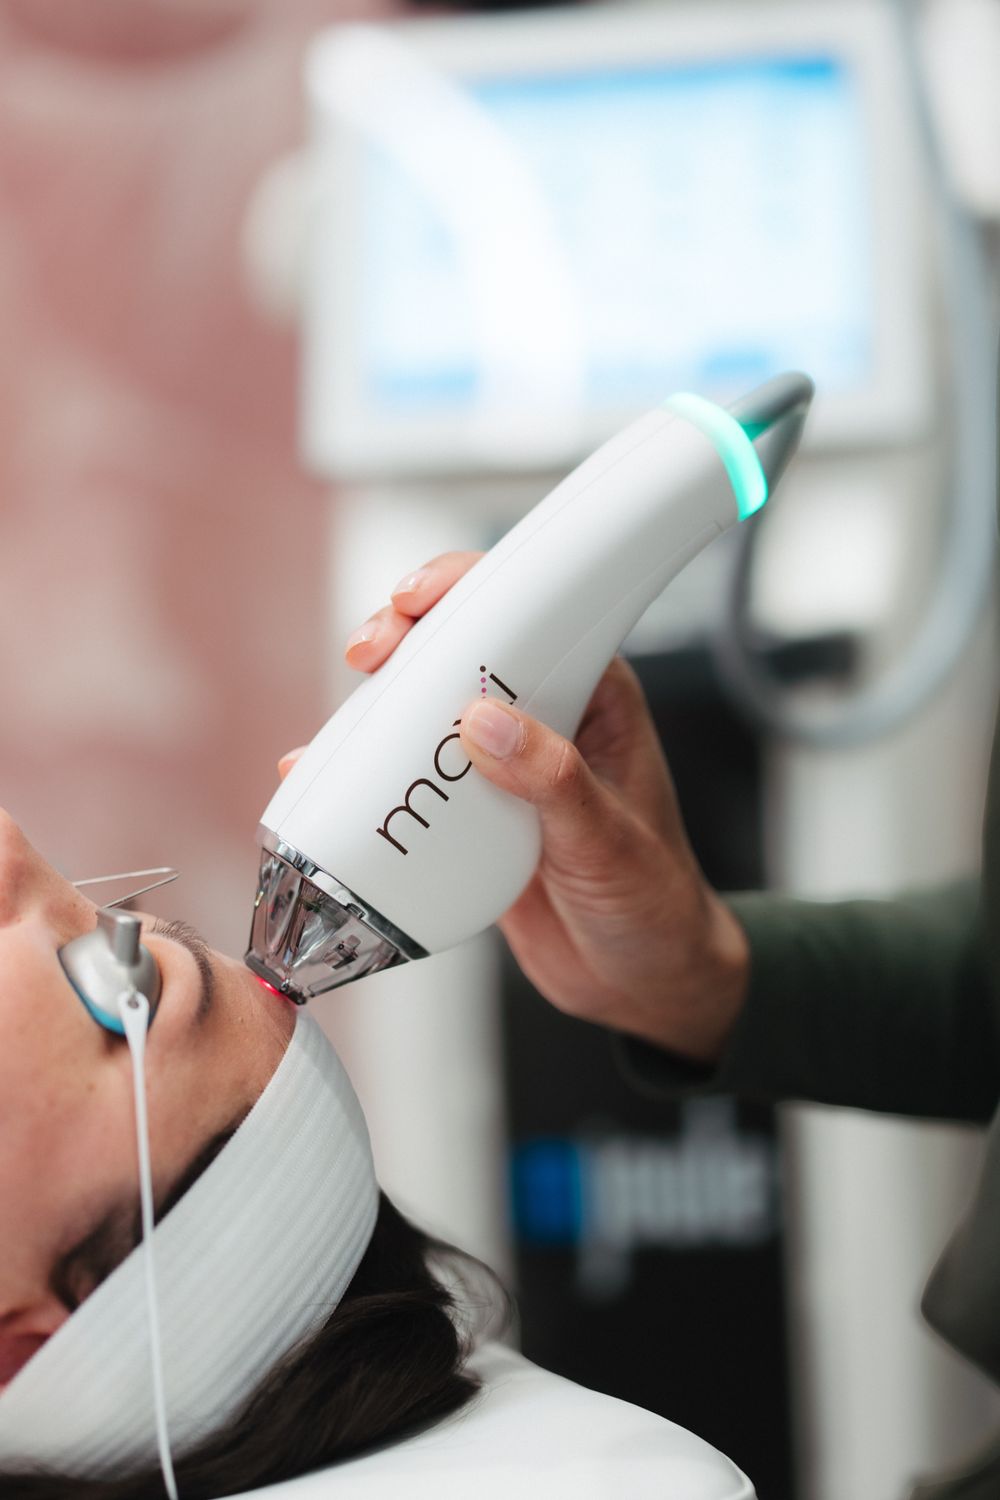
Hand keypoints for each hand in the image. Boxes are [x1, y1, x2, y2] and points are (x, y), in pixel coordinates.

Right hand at [279, 552, 748, 1061]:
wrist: (639, 980)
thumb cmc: (652, 901)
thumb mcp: (611, 842)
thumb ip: (556, 782)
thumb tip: (489, 725)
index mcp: (595, 697)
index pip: (533, 615)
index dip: (472, 592)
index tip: (420, 602)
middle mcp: (543, 717)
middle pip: (463, 650)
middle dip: (408, 642)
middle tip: (370, 656)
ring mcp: (499, 765)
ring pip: (426, 710)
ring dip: (376, 709)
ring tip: (339, 730)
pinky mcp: (467, 811)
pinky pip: (408, 778)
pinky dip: (363, 775)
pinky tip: (324, 777)